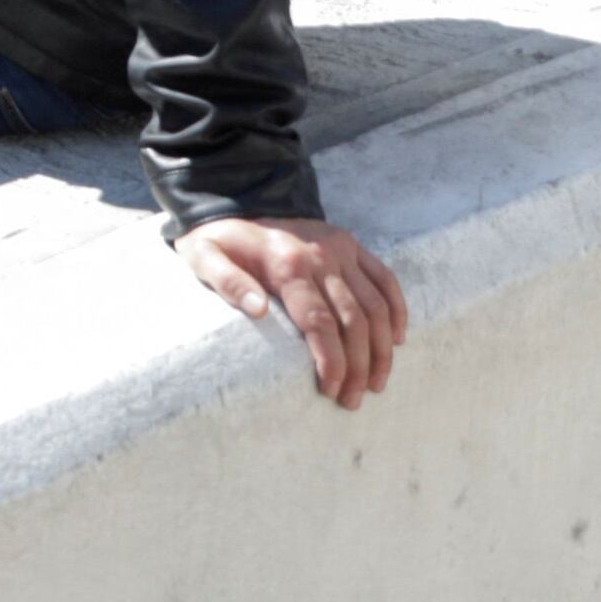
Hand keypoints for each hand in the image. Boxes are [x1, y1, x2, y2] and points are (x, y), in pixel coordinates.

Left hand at [180, 215, 405, 407]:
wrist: (238, 201)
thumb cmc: (219, 240)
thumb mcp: (203, 256)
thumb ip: (226, 281)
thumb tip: (257, 310)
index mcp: (287, 264)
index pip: (319, 322)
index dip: (331, 360)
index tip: (331, 391)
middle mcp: (322, 255)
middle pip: (354, 320)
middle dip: (358, 366)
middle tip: (353, 400)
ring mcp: (342, 248)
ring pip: (376, 306)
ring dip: (382, 349)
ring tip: (375, 383)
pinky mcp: (352, 245)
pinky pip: (386, 280)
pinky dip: (397, 311)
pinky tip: (396, 341)